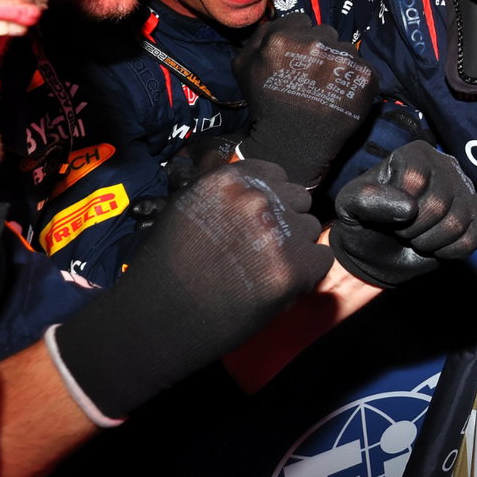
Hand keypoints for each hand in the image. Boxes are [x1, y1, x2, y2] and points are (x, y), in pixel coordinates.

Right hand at [51, 160, 332, 419]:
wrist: (155, 321)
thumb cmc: (165, 266)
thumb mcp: (182, 207)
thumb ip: (212, 182)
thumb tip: (223, 156)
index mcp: (229, 179)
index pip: (276, 175)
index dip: (270, 200)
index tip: (255, 222)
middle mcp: (256, 199)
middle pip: (299, 200)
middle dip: (285, 222)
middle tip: (259, 250)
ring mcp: (276, 234)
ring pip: (311, 229)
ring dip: (295, 248)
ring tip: (263, 271)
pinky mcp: (291, 270)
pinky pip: (321, 259)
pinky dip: (306, 275)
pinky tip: (278, 287)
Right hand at [233, 19, 377, 187]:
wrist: (291, 144)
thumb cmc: (266, 105)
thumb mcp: (244, 65)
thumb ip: (260, 37)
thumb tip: (280, 24)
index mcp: (283, 37)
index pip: (301, 20)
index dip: (298, 37)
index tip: (297, 57)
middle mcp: (316, 43)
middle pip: (325, 33)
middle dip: (319, 49)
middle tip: (312, 74)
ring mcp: (344, 59)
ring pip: (345, 49)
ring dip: (338, 63)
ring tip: (327, 87)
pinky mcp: (365, 76)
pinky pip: (363, 67)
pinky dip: (355, 80)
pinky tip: (342, 95)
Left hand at [332, 142, 476, 287]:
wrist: (379, 252)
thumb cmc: (364, 221)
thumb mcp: (350, 206)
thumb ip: (367, 199)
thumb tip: (409, 207)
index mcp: (415, 154)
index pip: (415, 179)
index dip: (398, 207)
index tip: (386, 215)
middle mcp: (446, 165)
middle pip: (439, 203)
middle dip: (413, 229)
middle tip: (401, 231)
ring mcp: (465, 190)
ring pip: (457, 222)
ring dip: (429, 242)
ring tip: (416, 237)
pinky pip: (472, 239)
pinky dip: (448, 251)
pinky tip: (435, 245)